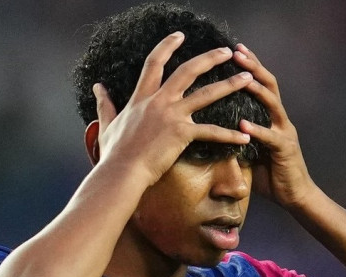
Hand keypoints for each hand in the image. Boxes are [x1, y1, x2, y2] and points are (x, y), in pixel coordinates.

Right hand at [94, 32, 252, 185]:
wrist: (121, 171)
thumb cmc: (114, 153)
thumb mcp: (107, 124)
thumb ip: (104, 104)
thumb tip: (97, 87)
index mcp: (142, 97)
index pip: (155, 63)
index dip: (167, 46)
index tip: (180, 35)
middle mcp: (159, 101)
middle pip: (188, 70)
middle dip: (210, 58)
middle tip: (227, 51)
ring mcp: (172, 115)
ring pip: (207, 94)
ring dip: (230, 85)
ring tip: (248, 79)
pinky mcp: (182, 133)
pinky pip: (212, 132)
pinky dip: (230, 135)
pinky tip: (246, 137)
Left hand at [232, 44, 315, 208]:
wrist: (294, 196)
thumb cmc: (268, 175)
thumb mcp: (245, 152)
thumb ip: (232, 139)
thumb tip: (205, 133)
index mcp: (270, 117)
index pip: (260, 84)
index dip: (249, 66)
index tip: (233, 50)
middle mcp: (279, 119)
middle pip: (268, 84)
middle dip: (253, 66)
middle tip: (237, 51)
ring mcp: (285, 131)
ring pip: (272, 103)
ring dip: (256, 89)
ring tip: (241, 77)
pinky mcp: (286, 148)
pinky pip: (270, 136)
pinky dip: (257, 128)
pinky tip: (243, 123)